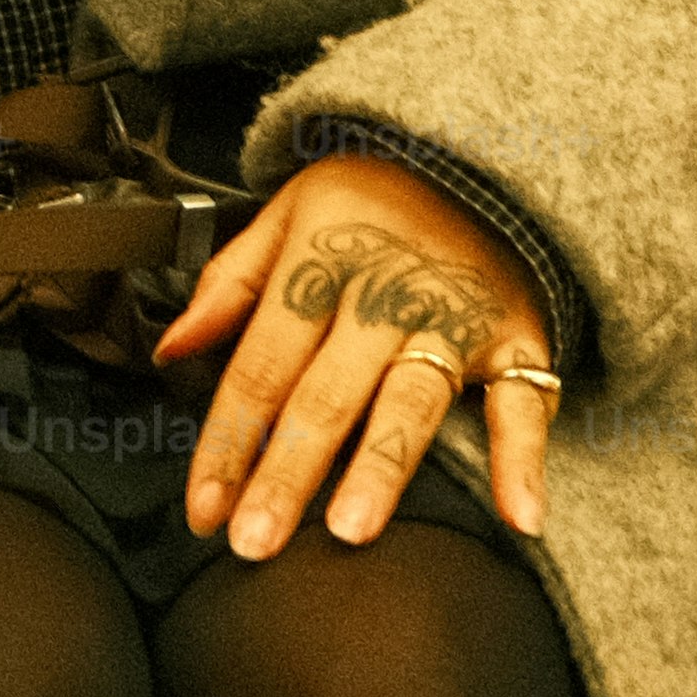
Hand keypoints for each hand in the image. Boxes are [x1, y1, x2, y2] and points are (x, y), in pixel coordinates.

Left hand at [151, 148, 556, 552]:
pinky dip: (524, 459)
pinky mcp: (516, 340)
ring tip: (350, 530)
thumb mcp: (286, 212)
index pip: (260, 365)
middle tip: (254, 543)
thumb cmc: (370, 197)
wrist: (477, 154)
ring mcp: (452, 321)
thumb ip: (229, 284)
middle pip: (325, 395)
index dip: (227, 439)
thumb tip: (172, 349)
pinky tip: (519, 515)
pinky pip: (522, 402)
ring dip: (380, 468)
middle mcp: (382, 299)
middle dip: (286, 472)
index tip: (202, 507)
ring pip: (410, 402)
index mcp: (318, 266)